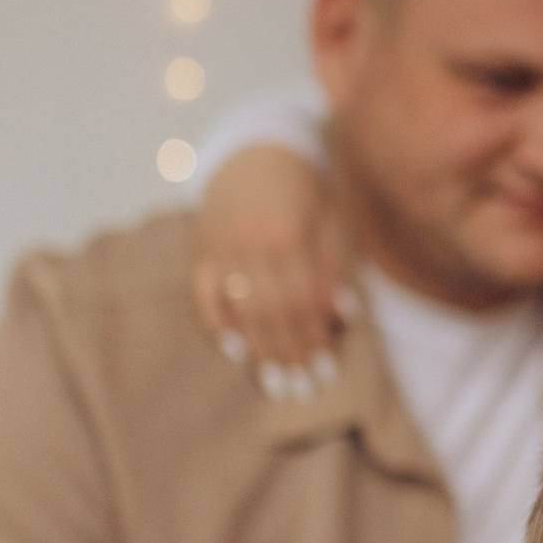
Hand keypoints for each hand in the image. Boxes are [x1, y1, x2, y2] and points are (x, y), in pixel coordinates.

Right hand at [193, 143, 351, 394]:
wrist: (255, 151)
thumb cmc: (303, 190)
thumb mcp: (328, 219)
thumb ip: (333, 266)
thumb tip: (342, 316)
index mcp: (288, 235)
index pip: (303, 301)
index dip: (314, 338)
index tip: (325, 372)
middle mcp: (251, 243)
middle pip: (272, 312)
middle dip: (288, 354)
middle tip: (300, 391)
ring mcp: (221, 247)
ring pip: (240, 309)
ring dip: (258, 350)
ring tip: (274, 383)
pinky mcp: (201, 249)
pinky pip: (204, 295)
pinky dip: (218, 324)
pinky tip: (235, 352)